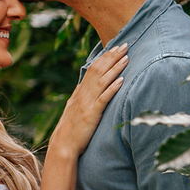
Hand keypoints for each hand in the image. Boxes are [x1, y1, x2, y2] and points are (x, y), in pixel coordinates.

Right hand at [49, 42, 128, 157]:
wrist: (63, 144)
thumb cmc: (72, 129)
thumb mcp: (77, 108)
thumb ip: (84, 96)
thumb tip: (91, 86)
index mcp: (80, 91)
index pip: (93, 68)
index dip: (105, 57)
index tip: (116, 47)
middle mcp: (83, 94)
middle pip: (98, 70)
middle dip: (112, 57)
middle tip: (125, 45)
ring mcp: (87, 103)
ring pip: (102, 81)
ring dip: (115, 68)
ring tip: (126, 58)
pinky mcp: (92, 114)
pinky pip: (103, 99)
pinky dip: (112, 88)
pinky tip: (121, 81)